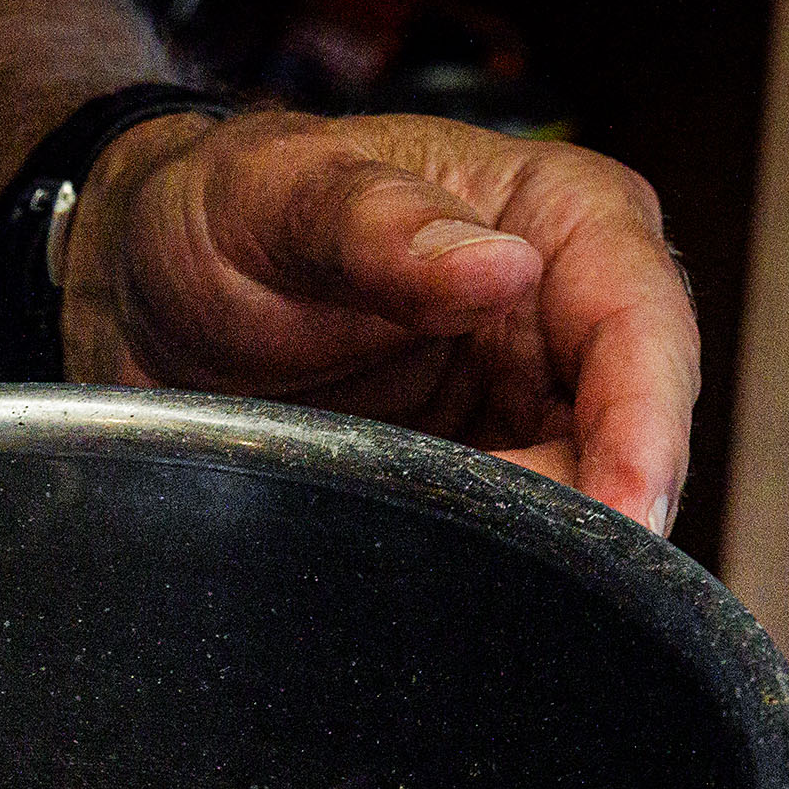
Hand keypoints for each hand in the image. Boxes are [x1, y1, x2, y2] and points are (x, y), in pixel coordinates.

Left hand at [58, 109, 697, 534]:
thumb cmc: (224, 212)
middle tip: (518, 581)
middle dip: (593, 515)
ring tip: (447, 582)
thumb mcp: (282, 196)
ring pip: (581, 504)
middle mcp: (562, 317)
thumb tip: (504, 268)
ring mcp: (524, 406)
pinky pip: (507, 542)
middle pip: (631, 436)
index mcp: (560, 218)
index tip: (625, 508)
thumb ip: (381, 229)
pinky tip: (427, 593)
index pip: (642, 325)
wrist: (143, 287)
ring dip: (534, 557)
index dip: (646, 425)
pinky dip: (481, 575)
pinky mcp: (475, 477)